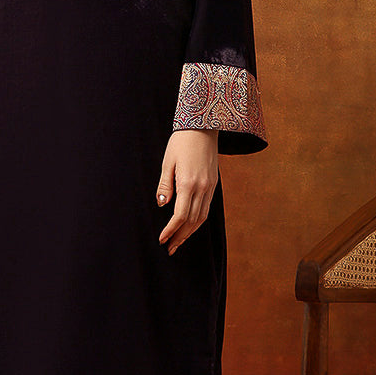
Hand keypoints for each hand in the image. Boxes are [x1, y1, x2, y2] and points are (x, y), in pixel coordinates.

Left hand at [156, 130, 218, 253]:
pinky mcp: (214, 184)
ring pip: (202, 217)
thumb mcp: (168, 162)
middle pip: (192, 221)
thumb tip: (161, 204)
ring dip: (190, 232)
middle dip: (180, 237)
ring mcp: (210, 186)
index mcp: (189, 183)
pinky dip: (198, 221)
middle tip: (169, 248)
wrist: (203, 126)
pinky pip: (207, 208)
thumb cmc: (181, 142)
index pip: (180, 215)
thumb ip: (165, 184)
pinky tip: (190, 225)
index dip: (171, 230)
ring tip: (179, 241)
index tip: (162, 239)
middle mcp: (202, 188)